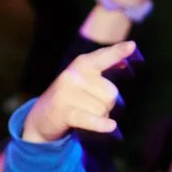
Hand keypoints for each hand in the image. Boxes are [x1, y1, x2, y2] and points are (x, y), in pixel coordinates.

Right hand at [21, 41, 136, 142]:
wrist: (40, 117)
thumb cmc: (69, 97)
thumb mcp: (83, 79)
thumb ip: (103, 70)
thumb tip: (124, 64)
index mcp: (81, 64)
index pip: (103, 57)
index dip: (118, 52)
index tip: (132, 46)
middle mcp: (73, 75)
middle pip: (111, 94)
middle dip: (106, 105)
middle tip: (89, 106)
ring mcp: (67, 93)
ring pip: (102, 109)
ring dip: (99, 117)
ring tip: (84, 114)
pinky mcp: (63, 111)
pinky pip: (90, 118)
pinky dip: (100, 124)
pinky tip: (110, 126)